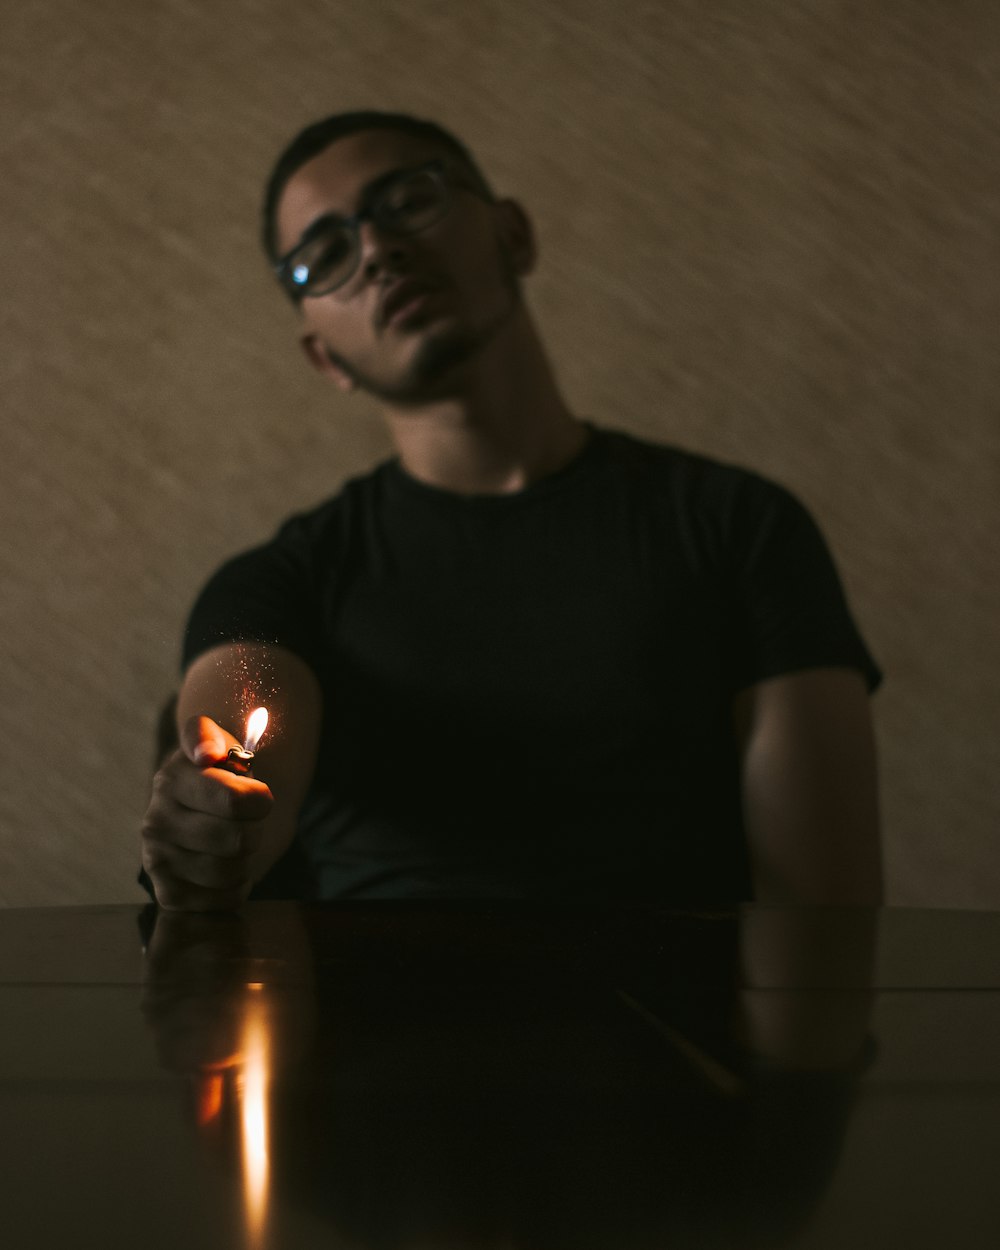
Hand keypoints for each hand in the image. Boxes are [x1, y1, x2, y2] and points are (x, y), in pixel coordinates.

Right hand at [141, 715, 273, 910]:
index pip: (235, 802)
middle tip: (246, 821)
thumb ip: (208, 735)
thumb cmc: (217, 774)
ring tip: (235, 843)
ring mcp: (157, 859)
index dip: (259, 800)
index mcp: (170, 780)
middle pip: (239, 840)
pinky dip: (236, 887)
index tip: (256, 795)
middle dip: (255, 829)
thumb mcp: (215, 741)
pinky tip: (227, 868)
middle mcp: (155, 820)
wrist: (197, 810)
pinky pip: (222, 900)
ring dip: (246, 859)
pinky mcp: (167, 893)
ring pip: (231, 872)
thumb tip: (207, 753)